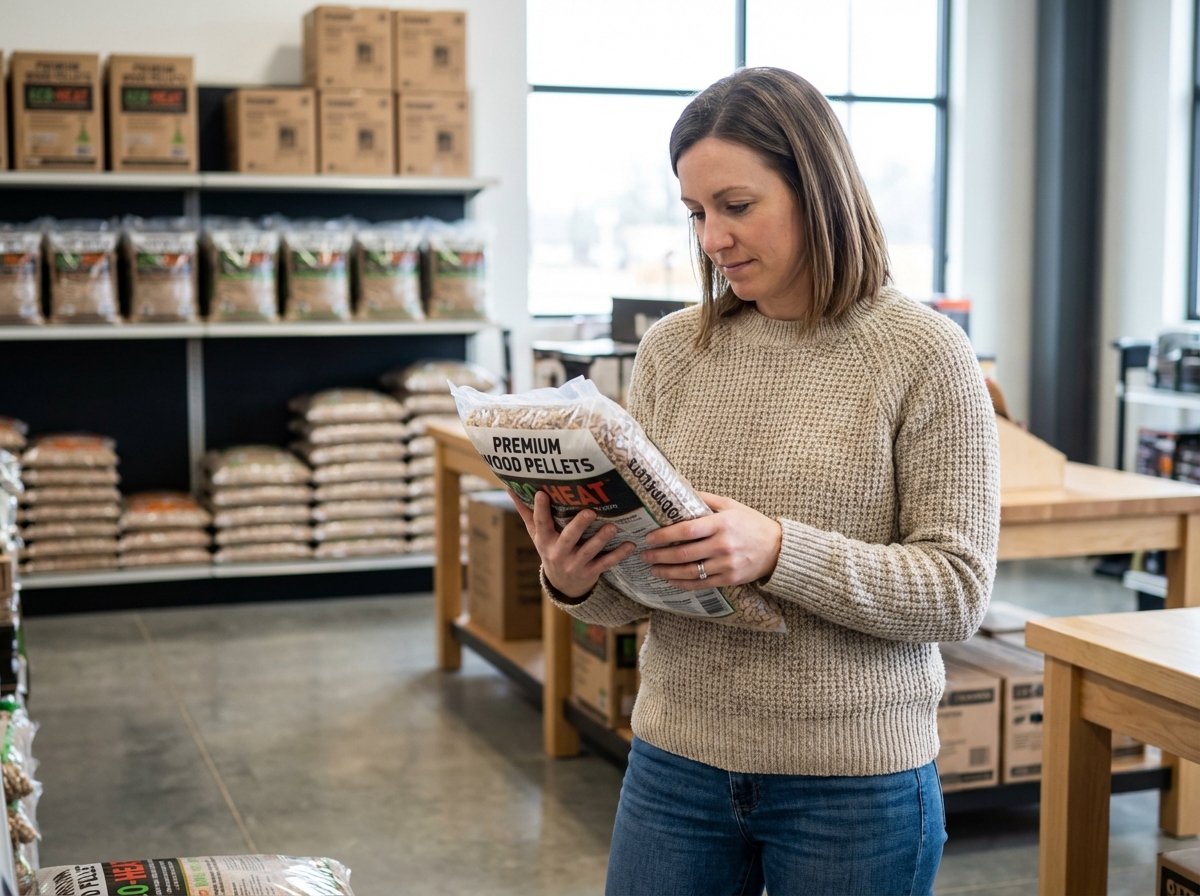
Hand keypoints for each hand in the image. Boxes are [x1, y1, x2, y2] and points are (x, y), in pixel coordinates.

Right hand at [508, 489, 636, 598]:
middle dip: (578, 525)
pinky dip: (618, 554)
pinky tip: (630, 545)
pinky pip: (605, 563)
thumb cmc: (550, 549)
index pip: (540, 523)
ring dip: (601, 539)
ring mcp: (575, 563)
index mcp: (545, 540)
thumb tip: (510, 487)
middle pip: (568, 538)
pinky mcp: (591, 572)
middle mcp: (559, 553)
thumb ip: (526, 511)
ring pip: (589, 551)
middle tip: (590, 512)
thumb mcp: (536, 534)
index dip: (540, 509)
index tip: (543, 493)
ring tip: (613, 527)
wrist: (562, 585)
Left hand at [640, 492, 781, 590]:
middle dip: (660, 555)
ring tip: (653, 568)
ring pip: (690, 572)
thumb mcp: (731, 505)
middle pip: (684, 553)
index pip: (687, 530)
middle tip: (645, 554)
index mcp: (722, 524)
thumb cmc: (752, 523)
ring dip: (667, 571)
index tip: (649, 537)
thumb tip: (681, 487)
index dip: (665, 535)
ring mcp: (726, 565)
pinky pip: (701, 584)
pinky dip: (682, 583)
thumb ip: (705, 499)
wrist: (778, 548)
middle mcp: (723, 545)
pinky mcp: (729, 579)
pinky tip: (670, 579)